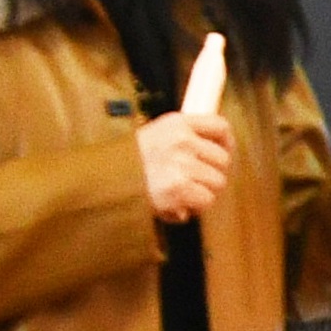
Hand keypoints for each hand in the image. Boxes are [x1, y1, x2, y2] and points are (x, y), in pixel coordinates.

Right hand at [137, 107, 236, 225]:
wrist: (104, 181)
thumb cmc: (128, 163)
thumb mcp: (154, 136)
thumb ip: (182, 139)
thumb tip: (215, 149)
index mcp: (177, 123)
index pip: (220, 126)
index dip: (227, 143)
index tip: (223, 153)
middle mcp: (182, 141)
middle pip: (223, 160)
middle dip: (211, 174)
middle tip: (192, 182)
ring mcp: (182, 164)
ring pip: (217, 183)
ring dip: (203, 193)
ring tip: (180, 194)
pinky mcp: (180, 187)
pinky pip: (206, 200)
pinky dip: (194, 207)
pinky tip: (176, 205)